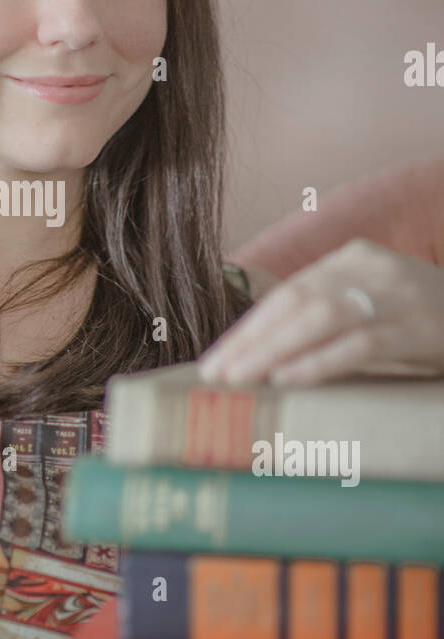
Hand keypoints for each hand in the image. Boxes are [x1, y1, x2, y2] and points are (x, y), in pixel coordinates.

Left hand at [198, 239, 443, 386]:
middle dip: (250, 340)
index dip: (249, 328)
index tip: (216, 360)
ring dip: (273, 350)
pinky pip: (359, 343)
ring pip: (320, 316)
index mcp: (355, 258)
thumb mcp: (376, 307)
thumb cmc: (427, 325)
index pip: (288, 293)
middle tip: (216, 375)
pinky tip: (288, 378)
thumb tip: (265, 358)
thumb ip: (329, 319)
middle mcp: (372, 267)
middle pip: (296, 301)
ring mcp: (397, 293)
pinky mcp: (418, 326)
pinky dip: (319, 361)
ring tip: (241, 380)